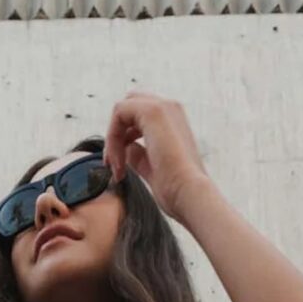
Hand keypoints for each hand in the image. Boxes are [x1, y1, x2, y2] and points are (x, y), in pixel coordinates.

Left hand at [103, 93, 211, 221]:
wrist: (189, 194)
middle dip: (116, 134)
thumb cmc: (176, 189)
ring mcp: (162, 106)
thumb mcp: (152, 168)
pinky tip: (118, 162)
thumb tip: (125, 151)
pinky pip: (119, 113)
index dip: (123, 139)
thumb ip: (138, 155)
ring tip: (117, 168)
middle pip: (129, 107)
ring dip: (113, 140)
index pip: (138, 118)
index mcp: (173, 122)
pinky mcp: (152, 111)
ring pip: (122, 110)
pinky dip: (112, 138)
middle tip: (113, 164)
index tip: (118, 168)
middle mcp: (169, 109)